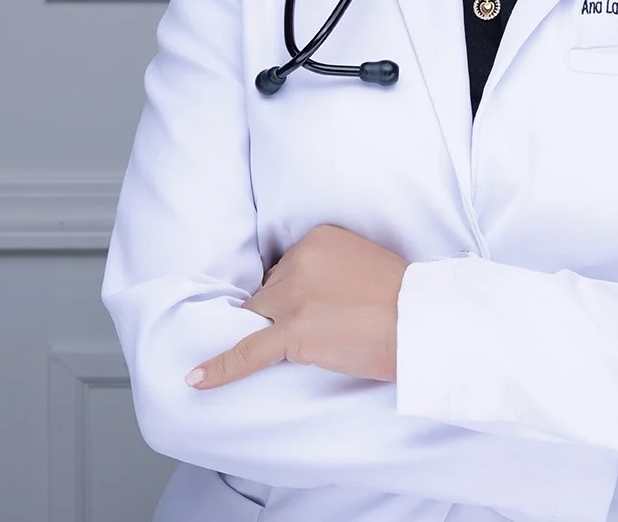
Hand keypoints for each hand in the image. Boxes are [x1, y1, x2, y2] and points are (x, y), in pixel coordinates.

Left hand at [187, 225, 407, 389]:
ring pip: (261, 316)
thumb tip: (313, 295)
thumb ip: (332, 268)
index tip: (323, 303)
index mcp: (317, 237)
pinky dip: (221, 368)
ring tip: (308, 340)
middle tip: (328, 324)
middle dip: (289, 310)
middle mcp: (299, 261)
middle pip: (270, 290)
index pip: (287, 266)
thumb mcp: (364, 259)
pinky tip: (196, 379)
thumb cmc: (404, 296)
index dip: (300, 290)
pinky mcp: (292, 333)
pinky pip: (247, 352)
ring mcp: (292, 298)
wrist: (421, 321)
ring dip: (276, 330)